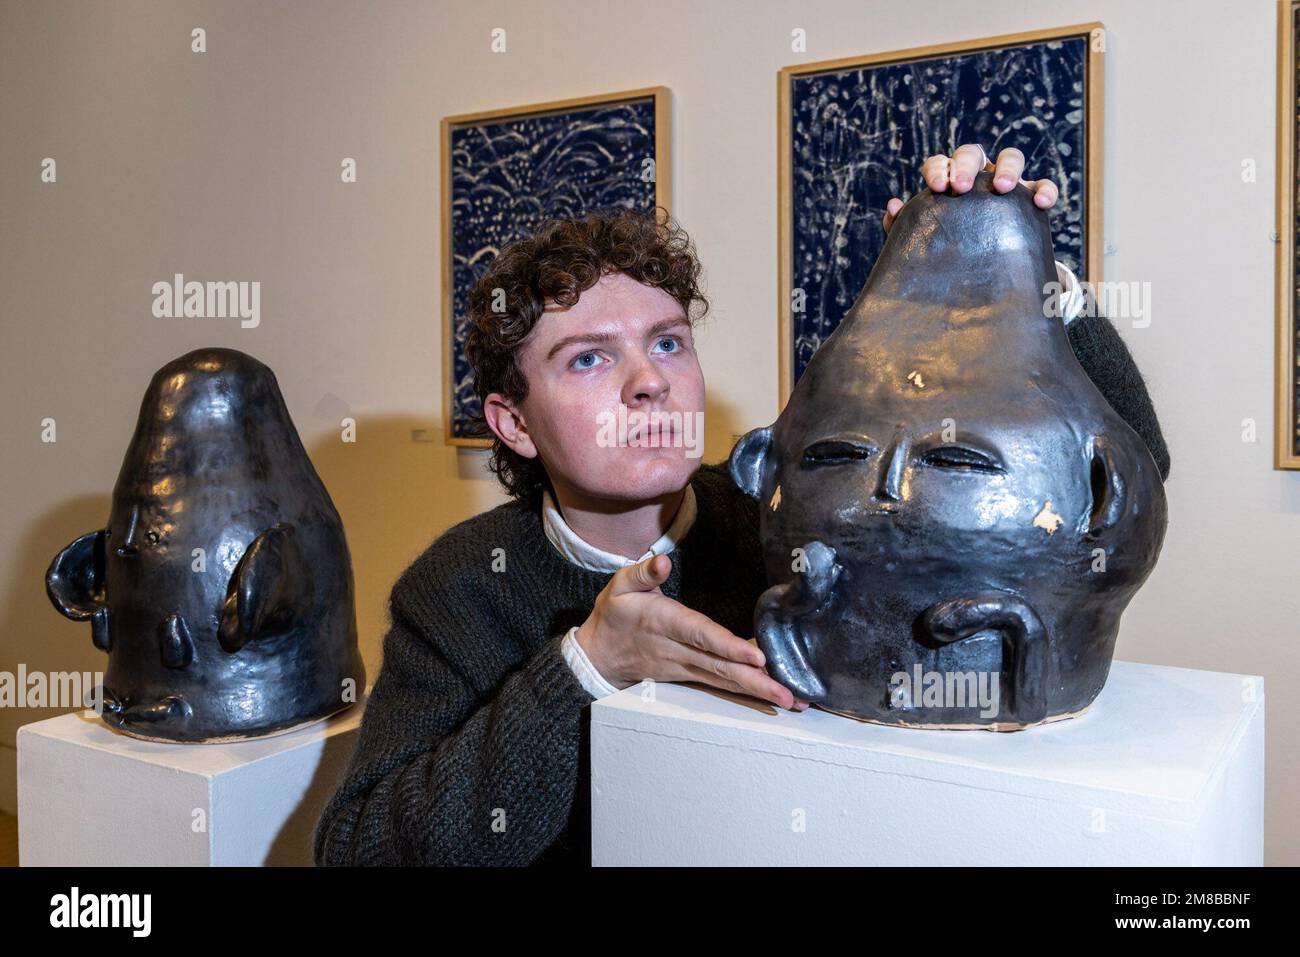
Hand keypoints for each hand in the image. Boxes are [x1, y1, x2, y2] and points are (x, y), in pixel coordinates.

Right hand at [575, 553, 809, 711]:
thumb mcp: (619, 586)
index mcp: (663, 622)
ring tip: (791, 700)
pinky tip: (770, 695)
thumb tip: (663, 561)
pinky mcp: (689, 677)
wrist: (598, 656)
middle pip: (721, 667)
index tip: (756, 656)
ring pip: (724, 681)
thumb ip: (643, 572)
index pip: (700, 635)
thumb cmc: (614, 615)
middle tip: (787, 694)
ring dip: (758, 691)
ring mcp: (684, 668)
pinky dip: (746, 692)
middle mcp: (677, 650)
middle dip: (756, 681)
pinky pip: (720, 685)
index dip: (728, 646)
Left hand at [883, 144, 1058, 231]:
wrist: (978, 266)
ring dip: (1007, 168)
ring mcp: (1006, 181)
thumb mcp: (925, 237)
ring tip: (1004, 189)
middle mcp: (977, 173)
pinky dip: (1044, 189)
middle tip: (961, 187)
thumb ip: (903, 224)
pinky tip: (1041, 204)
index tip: (937, 188)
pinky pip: (1042, 185)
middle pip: (971, 153)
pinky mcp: (1031, 195)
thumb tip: (893, 205)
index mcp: (948, 179)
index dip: (937, 169)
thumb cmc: (946, 244)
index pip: (939, 162)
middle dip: (966, 165)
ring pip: (1011, 157)